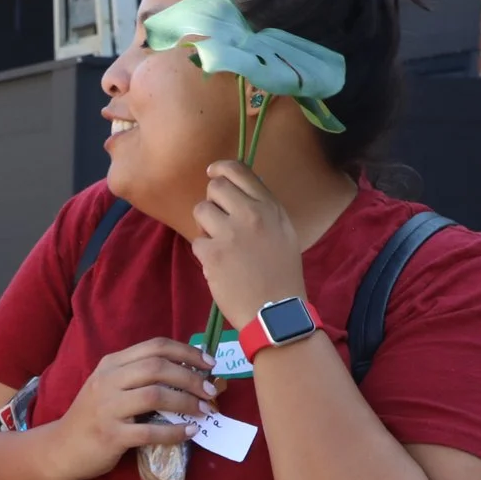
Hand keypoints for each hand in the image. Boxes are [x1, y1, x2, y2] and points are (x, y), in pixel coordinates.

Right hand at [48, 339, 215, 479]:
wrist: (62, 448)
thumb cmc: (94, 416)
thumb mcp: (110, 387)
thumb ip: (139, 377)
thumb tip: (187, 374)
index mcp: (111, 364)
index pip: (155, 346)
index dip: (187, 352)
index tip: (209, 363)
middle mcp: (108, 380)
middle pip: (158, 367)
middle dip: (191, 377)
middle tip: (211, 390)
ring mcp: (108, 408)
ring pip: (155, 396)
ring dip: (186, 402)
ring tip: (205, 410)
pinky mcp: (111, 435)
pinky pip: (149, 431)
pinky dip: (175, 432)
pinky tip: (190, 432)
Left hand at [192, 159, 306, 330]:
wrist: (275, 310)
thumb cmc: (281, 275)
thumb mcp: (283, 232)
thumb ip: (262, 210)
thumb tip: (238, 191)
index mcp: (270, 207)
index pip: (239, 171)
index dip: (221, 169)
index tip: (212, 173)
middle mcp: (251, 214)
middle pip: (214, 187)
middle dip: (212, 202)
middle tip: (220, 222)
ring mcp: (230, 233)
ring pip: (201, 210)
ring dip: (205, 227)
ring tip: (221, 245)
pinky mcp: (213, 254)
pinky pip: (197, 242)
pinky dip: (205, 254)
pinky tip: (220, 267)